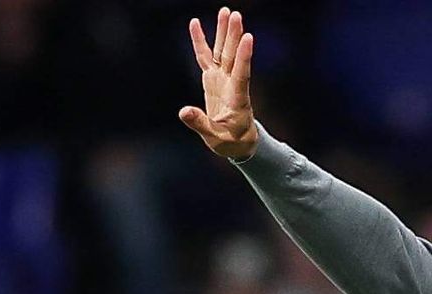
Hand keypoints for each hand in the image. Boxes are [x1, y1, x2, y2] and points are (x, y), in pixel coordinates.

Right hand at [180, 9, 258, 159]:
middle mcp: (231, 84)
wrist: (238, 142)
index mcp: (237, 99)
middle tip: (235, 15)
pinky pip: (206, 56)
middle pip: (232, 56)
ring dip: (224, 32)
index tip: (248, 37)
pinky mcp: (213, 79)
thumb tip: (183, 111)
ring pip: (223, 52)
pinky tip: (195, 23)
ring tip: (226, 12)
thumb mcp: (215, 138)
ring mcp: (222, 79)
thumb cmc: (230, 142)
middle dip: (233, 35)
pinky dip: (201, 41)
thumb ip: (200, 124)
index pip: (242, 74)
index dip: (244, 56)